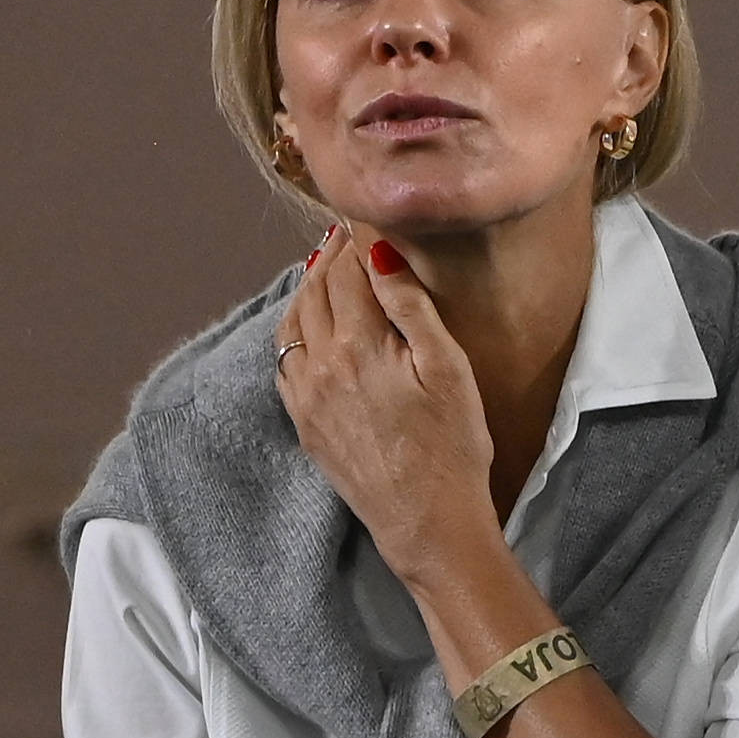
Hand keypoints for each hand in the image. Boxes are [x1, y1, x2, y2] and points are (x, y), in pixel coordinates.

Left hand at [276, 231, 498, 596]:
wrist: (428, 522)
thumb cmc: (453, 445)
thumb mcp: (448, 368)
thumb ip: (410, 307)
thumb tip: (379, 252)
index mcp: (357, 345)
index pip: (348, 271)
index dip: (355, 238)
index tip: (362, 215)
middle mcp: (319, 366)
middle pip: (315, 292)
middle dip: (330, 258)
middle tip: (344, 233)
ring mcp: (305, 397)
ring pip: (292, 324)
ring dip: (308, 290)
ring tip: (325, 270)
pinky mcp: (304, 424)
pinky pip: (285, 362)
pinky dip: (295, 330)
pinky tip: (310, 327)